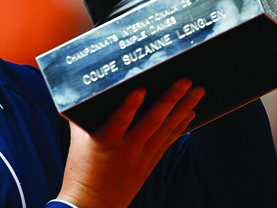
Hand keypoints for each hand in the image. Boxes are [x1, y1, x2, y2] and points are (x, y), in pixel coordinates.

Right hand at [58, 80, 204, 207]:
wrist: (91, 206)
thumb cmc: (80, 170)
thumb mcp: (78, 141)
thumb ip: (83, 117)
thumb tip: (86, 92)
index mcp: (105, 141)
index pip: (118, 120)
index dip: (129, 105)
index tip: (141, 88)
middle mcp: (127, 148)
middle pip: (152, 121)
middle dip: (171, 99)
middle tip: (186, 81)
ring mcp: (141, 158)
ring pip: (166, 130)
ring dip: (183, 109)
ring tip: (197, 93)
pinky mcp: (148, 165)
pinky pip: (167, 142)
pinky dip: (180, 127)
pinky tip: (190, 115)